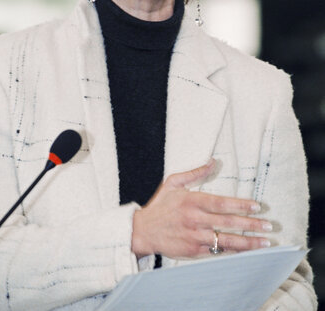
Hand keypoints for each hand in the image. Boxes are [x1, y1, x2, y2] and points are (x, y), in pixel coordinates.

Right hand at [131, 161, 271, 258]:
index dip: (241, 205)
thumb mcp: (173, 183)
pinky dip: (232, 251)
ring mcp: (194, 237)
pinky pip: (216, 251)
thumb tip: (212, 161)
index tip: (257, 206)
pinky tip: (246, 251)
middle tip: (268, 226)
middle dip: (251, 224)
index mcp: (192, 201)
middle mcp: (195, 219)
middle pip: (228, 222)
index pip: (221, 203)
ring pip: (225, 240)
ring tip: (264, 242)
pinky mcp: (193, 251)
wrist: (143, 231)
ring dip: (247, 242)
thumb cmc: (160, 205)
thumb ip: (194, 173)